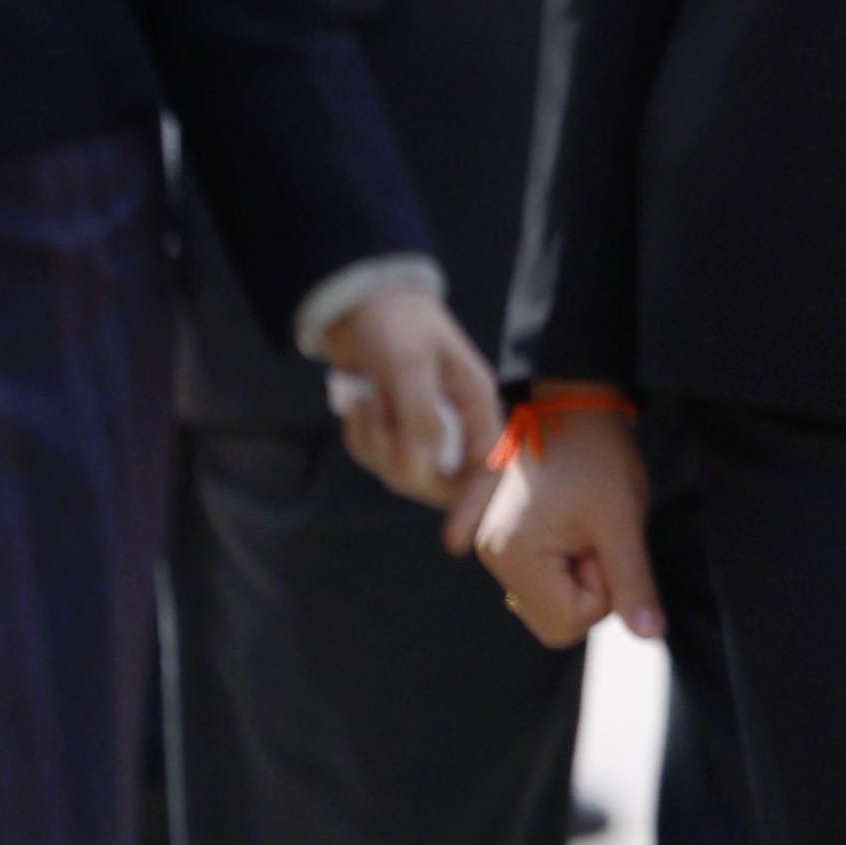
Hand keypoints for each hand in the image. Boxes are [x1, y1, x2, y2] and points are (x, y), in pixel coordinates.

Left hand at [316, 285, 500, 517]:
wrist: (361, 302)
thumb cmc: (396, 325)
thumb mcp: (409, 363)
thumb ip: (419, 417)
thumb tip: (420, 471)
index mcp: (476, 403)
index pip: (487, 467)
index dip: (474, 505)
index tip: (455, 542)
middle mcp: (457, 422)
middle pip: (438, 478)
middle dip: (400, 459)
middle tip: (376, 418)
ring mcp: (425, 429)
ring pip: (402, 471)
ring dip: (374, 443)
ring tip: (365, 400)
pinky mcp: (396, 430)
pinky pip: (377, 458)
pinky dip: (361, 439)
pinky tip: (358, 405)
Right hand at [470, 391, 661, 648]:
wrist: (573, 404)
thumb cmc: (598, 455)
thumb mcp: (622, 519)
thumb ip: (633, 581)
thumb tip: (651, 634)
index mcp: (512, 556)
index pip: (567, 625)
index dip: (602, 591)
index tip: (604, 542)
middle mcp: (492, 557)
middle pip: (554, 619)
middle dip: (589, 586)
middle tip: (597, 535)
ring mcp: (493, 547)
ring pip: (550, 599)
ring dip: (578, 571)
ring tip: (584, 524)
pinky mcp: (503, 537)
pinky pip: (540, 577)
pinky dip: (563, 561)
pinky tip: (571, 527)